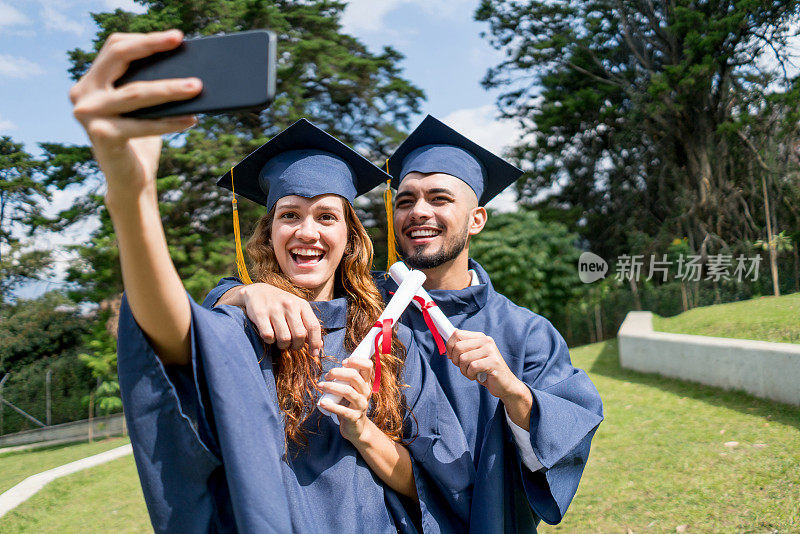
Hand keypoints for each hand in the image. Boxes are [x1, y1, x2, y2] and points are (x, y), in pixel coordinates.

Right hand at [69, 30, 201, 202]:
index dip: (145, 39)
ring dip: (170, 89)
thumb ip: (150, 86)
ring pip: (136, 93)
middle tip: (179, 42)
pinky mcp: (102, 136)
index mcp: (91, 82)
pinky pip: (143, 124)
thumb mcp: (143, 109)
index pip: (115, 48)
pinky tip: (191, 119)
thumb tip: (187, 67)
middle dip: (151, 46)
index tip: (175, 37)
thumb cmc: (140, 141)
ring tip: (197, 86)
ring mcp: (88, 115)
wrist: (130, 182)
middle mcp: (83, 94)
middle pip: (119, 58)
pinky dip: (170, 122)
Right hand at [220, 283, 323, 354]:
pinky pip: (268, 336)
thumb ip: (307, 326)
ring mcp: (274, 309)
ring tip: (280, 341)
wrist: (257, 291)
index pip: (313, 326)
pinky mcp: (260, 313)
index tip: (314, 353)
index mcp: (302, 304)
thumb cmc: (281, 304)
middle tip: (291, 345)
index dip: (315, 342)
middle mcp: (290, 305)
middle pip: (299, 335)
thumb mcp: (297, 310)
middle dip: (296, 346)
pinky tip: (269, 335)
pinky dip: (269, 341)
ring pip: (284, 338)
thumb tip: (319, 345)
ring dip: (282, 345)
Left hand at [318, 358, 373, 442]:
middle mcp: (366, 392)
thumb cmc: (349, 405)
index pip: (368, 366)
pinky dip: (331, 406)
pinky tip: (322, 402)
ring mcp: (361, 405)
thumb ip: (346, 380)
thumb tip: (332, 370)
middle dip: (337, 372)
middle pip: (354, 376)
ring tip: (320, 386)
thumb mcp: (351, 390)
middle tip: (326, 375)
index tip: (343, 362)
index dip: (356, 361)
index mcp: (366, 383)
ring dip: (331, 386)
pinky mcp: (354, 417)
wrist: (356, 428)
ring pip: (347, 391)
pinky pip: (342, 410)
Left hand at [446, 329, 522, 399]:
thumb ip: (462, 350)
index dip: (450, 346)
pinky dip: (471, 375)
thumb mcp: (472, 358)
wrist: (505, 385)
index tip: (452, 357)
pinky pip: (472, 367)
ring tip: (472, 373)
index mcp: (480, 337)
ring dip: (464, 370)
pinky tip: (477, 376)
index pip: (457, 334)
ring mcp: (491, 351)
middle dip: (456, 361)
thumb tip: (448, 348)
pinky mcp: (494, 362)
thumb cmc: (485, 371)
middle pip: (458, 346)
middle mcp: (486, 341)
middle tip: (464, 368)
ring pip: (464, 358)